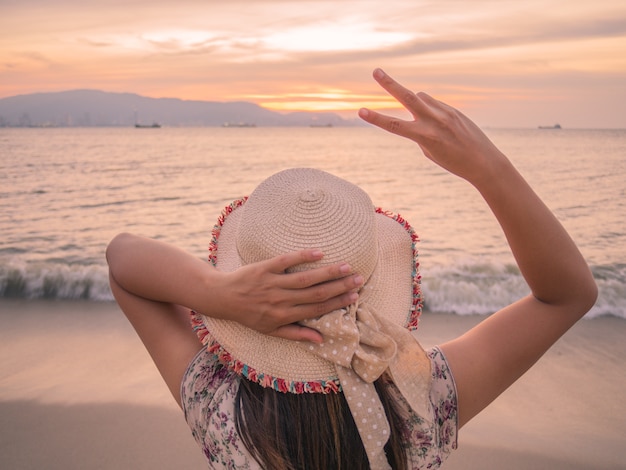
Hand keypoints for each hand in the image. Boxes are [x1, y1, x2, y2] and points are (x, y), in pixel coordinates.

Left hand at [214, 249, 363, 342]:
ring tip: (346, 266)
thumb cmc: (250, 316)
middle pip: (316, 292)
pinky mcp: (264, 268)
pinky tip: (319, 253)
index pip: (317, 308)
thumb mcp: (271, 331)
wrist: (223, 298)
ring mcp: (273, 283)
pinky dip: (302, 256)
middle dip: (340, 286)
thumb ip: (297, 334)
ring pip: (305, 278)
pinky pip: (286, 261)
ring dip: (328, 272)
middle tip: (358, 279)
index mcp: (285, 316)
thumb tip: (321, 339)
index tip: (355, 296)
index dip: (337, 302)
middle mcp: (281, 300)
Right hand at [358, 68, 506, 186]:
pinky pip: (434, 103)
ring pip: (421, 98)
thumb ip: (420, 130)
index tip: (360, 110)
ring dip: (416, 103)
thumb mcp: (430, 151)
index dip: (375, 118)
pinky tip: (441, 125)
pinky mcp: (454, 110)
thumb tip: (418, 108)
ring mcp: (445, 113)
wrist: (484, 162)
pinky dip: (430, 109)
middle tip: (376, 71)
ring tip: (428, 124)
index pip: (394, 126)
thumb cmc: (453, 162)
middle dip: (390, 84)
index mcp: (425, 137)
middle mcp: (435, 121)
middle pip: (408, 97)